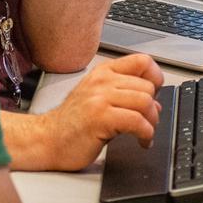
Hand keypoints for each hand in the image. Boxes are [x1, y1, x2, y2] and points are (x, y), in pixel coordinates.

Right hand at [39, 54, 164, 171]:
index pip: (142, 61)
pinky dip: (146, 134)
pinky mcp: (100, 118)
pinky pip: (137, 121)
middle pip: (147, 86)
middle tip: (147, 122)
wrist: (47, 139)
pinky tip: (141, 141)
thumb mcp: (97, 99)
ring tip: (145, 133)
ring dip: (151, 122)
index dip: (155, 78)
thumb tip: (154, 103)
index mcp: (103, 73)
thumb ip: (124, 96)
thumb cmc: (71, 123)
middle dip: (153, 108)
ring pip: (145, 102)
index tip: (154, 95)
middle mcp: (102, 81)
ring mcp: (100, 98)